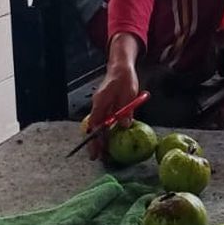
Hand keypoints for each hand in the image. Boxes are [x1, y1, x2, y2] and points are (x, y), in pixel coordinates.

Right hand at [86, 34, 140, 160]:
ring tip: (103, 152)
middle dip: (95, 142)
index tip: (95, 151)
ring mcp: (101, 105)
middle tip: (96, 157)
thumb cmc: (125, 78)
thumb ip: (126, 110)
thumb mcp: (129, 94)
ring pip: (99, 125)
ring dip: (100, 138)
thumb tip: (124, 126)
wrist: (121, 66)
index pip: (95, 124)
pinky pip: (104, 120)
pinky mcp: (106, 105)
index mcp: (101, 103)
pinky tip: (109, 139)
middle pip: (94, 127)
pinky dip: (105, 130)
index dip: (94, 139)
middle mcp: (98, 105)